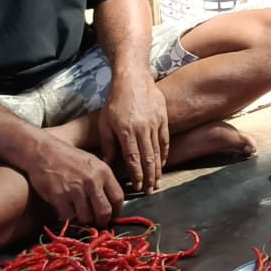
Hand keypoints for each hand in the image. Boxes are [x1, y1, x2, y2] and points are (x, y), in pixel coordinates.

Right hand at [27, 133, 125, 224]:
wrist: (44, 152)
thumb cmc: (68, 158)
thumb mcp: (93, 163)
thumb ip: (103, 180)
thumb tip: (111, 201)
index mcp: (103, 172)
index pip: (118, 198)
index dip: (116, 212)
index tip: (112, 217)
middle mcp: (92, 181)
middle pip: (104, 212)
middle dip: (102, 222)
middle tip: (97, 223)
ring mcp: (75, 190)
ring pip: (87, 218)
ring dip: (84, 222)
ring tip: (81, 217)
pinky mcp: (59, 197)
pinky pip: (69, 217)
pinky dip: (69, 219)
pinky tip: (68, 212)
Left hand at [99, 71, 169, 192]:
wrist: (132, 79)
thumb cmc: (115, 101)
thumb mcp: (105, 123)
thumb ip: (108, 144)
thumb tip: (107, 163)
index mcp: (126, 131)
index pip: (133, 159)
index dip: (137, 175)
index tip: (138, 188)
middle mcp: (142, 129)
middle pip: (148, 158)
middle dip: (150, 177)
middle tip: (151, 191)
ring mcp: (155, 123)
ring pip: (158, 151)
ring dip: (158, 169)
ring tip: (158, 182)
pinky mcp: (163, 118)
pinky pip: (165, 139)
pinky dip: (164, 153)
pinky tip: (163, 163)